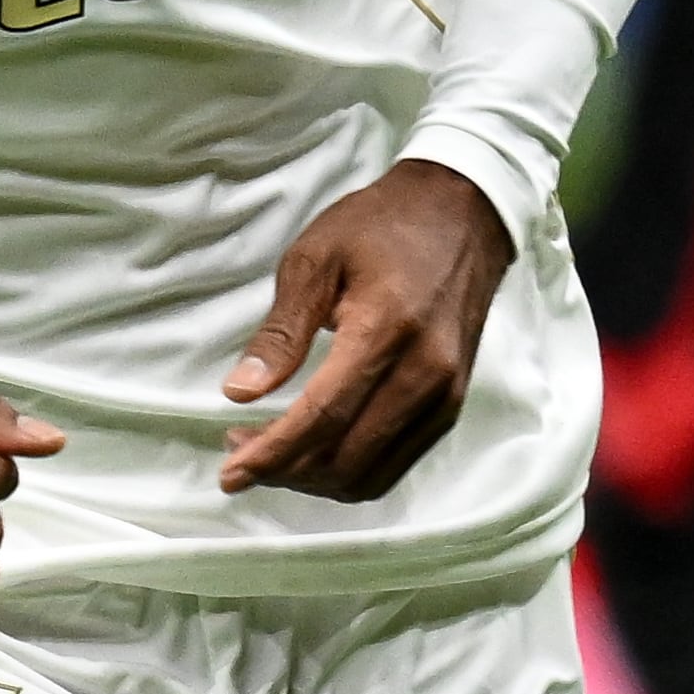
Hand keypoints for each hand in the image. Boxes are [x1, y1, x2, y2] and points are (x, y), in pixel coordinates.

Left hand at [218, 157, 514, 500]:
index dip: (273, 453)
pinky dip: (349, 472)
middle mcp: (426, 371)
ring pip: (371, 474)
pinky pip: (396, 465)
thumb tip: (240, 392)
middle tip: (240, 452)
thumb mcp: (315, 258)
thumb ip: (280, 331)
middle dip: (286, 471)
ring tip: (273, 454)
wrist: (462, 214)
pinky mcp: (451, 404)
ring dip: (315, 480)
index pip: (323, 415)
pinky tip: (316, 451)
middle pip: (346, 457)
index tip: (230, 474)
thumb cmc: (382, 227)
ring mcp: (445, 394)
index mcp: (387, 328)